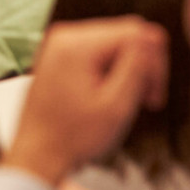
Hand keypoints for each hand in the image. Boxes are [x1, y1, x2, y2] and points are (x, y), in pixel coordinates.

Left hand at [2, 18, 168, 186]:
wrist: (36, 156)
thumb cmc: (71, 139)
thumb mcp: (116, 106)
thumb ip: (137, 67)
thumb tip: (152, 39)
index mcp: (78, 46)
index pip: (136, 33)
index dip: (154, 62)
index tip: (154, 94)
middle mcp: (66, 37)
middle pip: (125, 35)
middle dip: (142, 65)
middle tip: (147, 99)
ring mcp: (60, 45)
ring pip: (114, 43)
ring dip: (127, 68)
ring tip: (126, 100)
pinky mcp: (60, 55)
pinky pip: (98, 51)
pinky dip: (110, 70)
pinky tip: (111, 95)